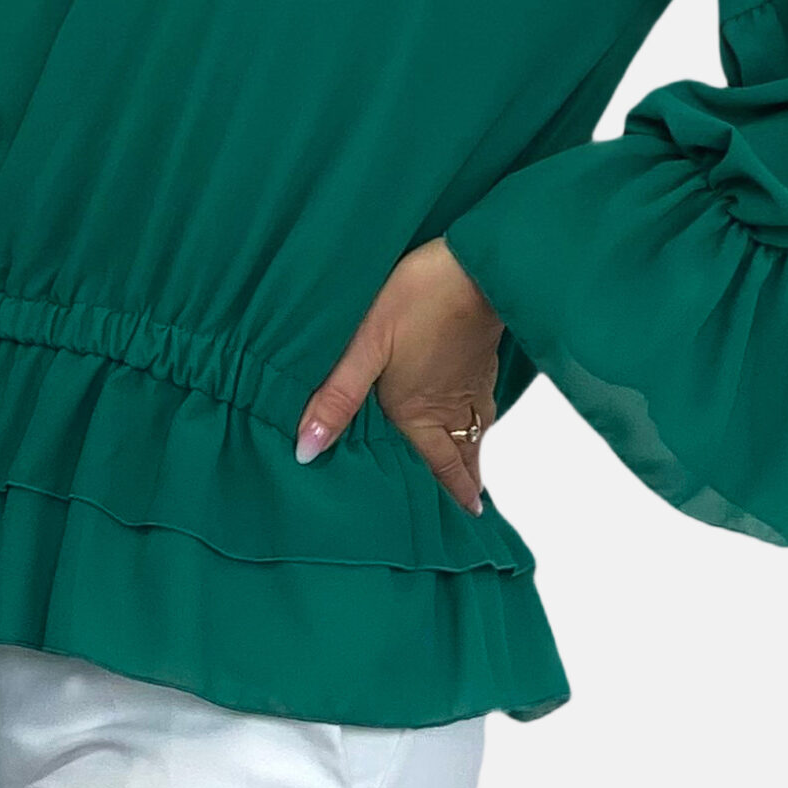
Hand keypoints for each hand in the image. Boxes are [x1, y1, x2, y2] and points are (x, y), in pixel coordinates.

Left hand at [294, 237, 502, 516]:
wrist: (475, 264)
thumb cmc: (417, 300)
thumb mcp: (364, 347)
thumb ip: (335, 398)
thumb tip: (306, 450)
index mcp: (420, 413)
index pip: (440, 468)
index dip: (452, 496)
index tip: (466, 523)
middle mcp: (450, 406)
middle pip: (462, 456)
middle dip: (464, 484)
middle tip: (467, 509)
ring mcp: (472, 382)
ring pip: (475, 430)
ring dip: (471, 452)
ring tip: (470, 470)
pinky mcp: (482, 357)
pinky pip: (481, 403)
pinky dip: (476, 420)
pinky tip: (470, 411)